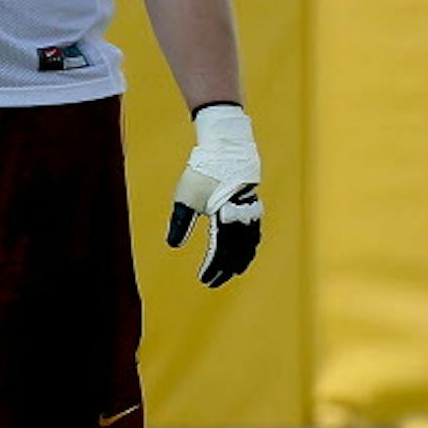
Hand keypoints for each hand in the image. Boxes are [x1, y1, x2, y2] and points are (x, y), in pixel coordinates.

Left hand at [166, 103, 262, 286]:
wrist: (227, 146)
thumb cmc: (203, 171)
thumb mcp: (185, 197)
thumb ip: (181, 223)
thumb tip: (174, 245)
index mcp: (224, 217)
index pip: (220, 251)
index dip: (213, 267)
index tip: (204, 279)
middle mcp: (241, 217)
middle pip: (237, 251)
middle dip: (226, 268)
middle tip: (216, 281)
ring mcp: (250, 211)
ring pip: (249, 243)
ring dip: (241, 259)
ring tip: (233, 270)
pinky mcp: (253, 204)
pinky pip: (254, 232)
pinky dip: (249, 245)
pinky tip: (245, 249)